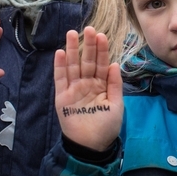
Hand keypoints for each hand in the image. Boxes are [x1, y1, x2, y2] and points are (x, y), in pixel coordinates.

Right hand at [54, 26, 122, 151]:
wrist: (92, 146)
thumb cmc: (106, 126)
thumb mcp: (116, 104)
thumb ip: (115, 84)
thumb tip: (115, 63)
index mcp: (101, 85)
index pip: (101, 63)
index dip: (101, 50)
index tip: (102, 36)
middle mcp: (87, 84)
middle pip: (87, 61)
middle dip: (88, 45)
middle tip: (89, 29)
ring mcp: (74, 89)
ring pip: (73, 66)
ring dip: (72, 50)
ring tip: (72, 34)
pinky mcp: (62, 97)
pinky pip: (60, 79)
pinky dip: (60, 66)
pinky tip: (61, 53)